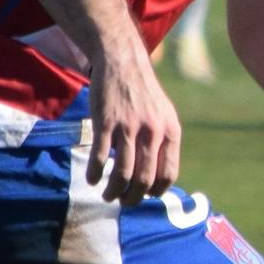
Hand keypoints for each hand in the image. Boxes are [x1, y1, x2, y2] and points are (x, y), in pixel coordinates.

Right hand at [79, 42, 180, 204]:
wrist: (122, 63)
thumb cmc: (143, 94)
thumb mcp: (164, 116)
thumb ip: (164, 143)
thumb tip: (159, 179)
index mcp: (170, 131)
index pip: (168, 174)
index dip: (156, 191)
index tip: (145, 196)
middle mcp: (152, 131)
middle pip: (144, 179)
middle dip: (132, 198)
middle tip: (123, 201)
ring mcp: (128, 127)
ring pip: (122, 173)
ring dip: (113, 191)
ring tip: (107, 195)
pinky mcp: (105, 122)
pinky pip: (100, 157)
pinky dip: (95, 174)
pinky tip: (92, 179)